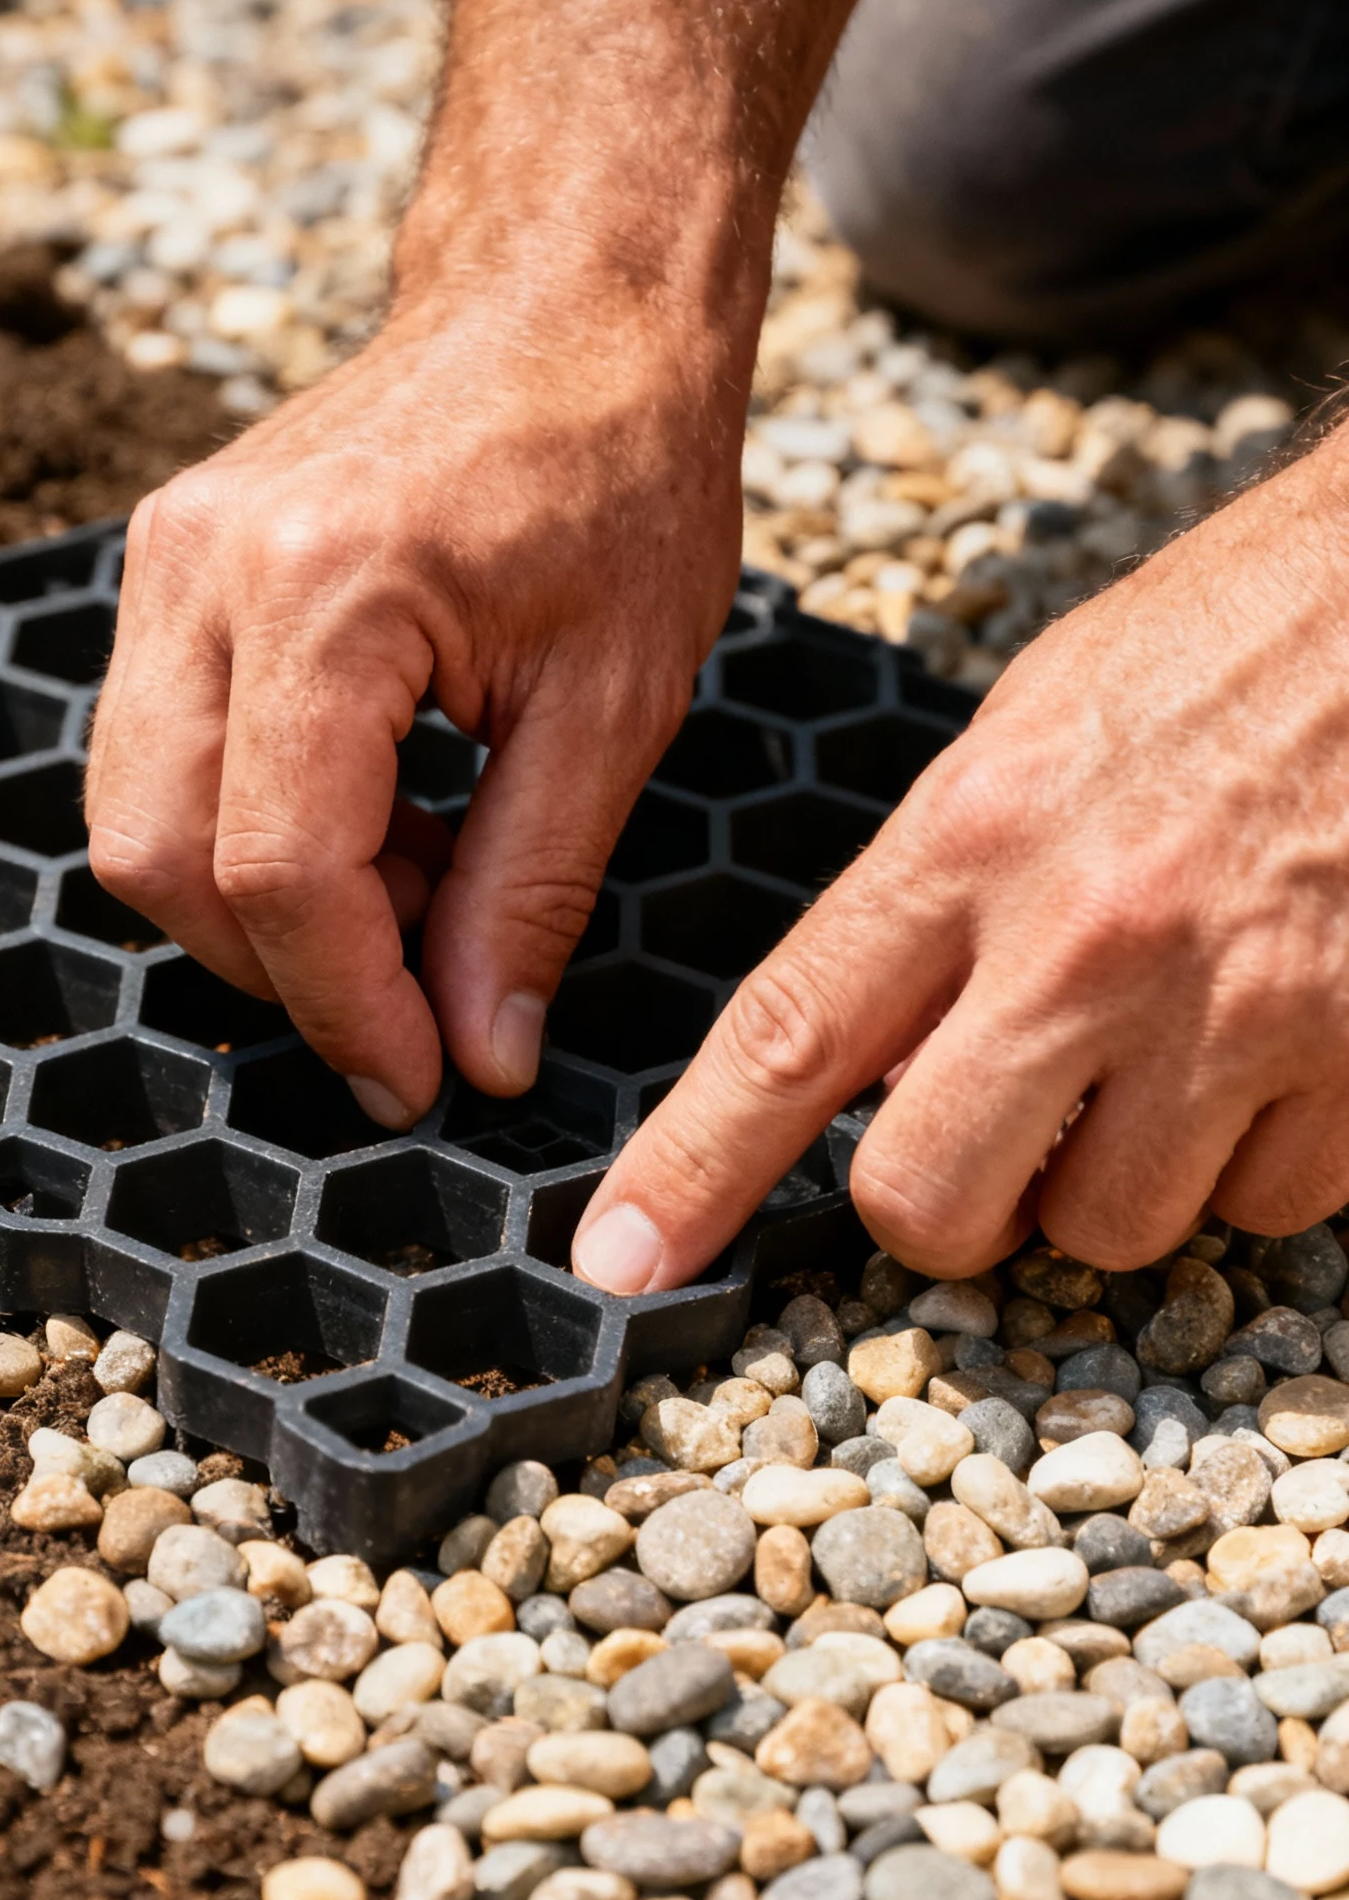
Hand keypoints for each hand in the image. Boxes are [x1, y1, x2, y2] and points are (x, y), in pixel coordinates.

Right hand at [86, 0, 924, 1128]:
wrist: (569, 297)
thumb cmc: (621, 469)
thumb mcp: (615, 704)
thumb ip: (530, 894)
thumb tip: (477, 1056)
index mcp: (324, 592)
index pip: (279, 870)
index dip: (348, 1008)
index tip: (423, 1084)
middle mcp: (203, 571)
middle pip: (165, 859)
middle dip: (288, 971)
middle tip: (426, 1001)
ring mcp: (164, 560)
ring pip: (136, 817)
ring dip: (264, 907)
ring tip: (425, 891)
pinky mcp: (166, 567)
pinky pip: (159, 754)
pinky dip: (252, 832)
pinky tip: (383, 826)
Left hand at [572, 423, 1348, 1287]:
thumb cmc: (1234, 643)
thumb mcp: (1033, 730)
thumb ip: (937, 903)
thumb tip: (873, 1069)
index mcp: (977, 836)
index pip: (788, 1039)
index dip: (690, 1169)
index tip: (620, 1256)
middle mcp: (1091, 937)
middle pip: (930, 1197)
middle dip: (943, 1211)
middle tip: (989, 1150)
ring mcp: (1238, 1007)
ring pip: (1108, 1227)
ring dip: (1116, 1179)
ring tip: (1167, 1053)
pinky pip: (1269, 1206)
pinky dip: (1258, 1161)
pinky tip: (1278, 1049)